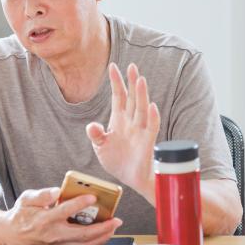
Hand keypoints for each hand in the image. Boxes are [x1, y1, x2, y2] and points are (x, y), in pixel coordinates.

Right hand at [4, 187, 122, 244]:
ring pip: (85, 244)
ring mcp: (59, 244)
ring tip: (114, 227)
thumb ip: (41, 195)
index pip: (65, 211)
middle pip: (82, 234)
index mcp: (45, 219)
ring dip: (103, 237)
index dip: (80, 203)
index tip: (93, 197)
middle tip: (116, 219)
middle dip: (103, 227)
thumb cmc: (22, 213)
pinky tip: (104, 236)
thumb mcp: (27, 198)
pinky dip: (96, 244)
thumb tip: (56, 191)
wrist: (14, 233)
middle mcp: (54, 234)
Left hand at [85, 63, 159, 201]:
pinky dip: (152, 117)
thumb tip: (92, 126)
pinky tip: (151, 106)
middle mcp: (131, 121)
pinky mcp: (147, 142)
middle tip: (132, 66)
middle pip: (132, 97)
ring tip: (140, 80)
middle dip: (132, 82)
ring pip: (142, 108)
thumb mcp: (100, 147)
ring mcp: (140, 130)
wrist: (130, 178)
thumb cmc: (117, 160)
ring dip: (141, 94)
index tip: (112, 66)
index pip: (118, 96)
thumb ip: (96, 135)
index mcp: (119, 119)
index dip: (116, 81)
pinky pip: (151, 127)